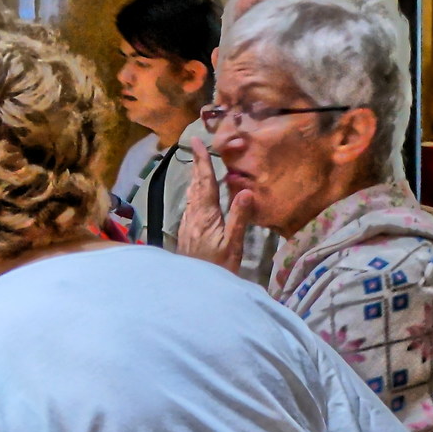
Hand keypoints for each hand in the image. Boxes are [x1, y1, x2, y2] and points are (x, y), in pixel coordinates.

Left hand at [177, 131, 255, 270]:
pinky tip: (198, 195)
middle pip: (196, 185)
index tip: (197, 142)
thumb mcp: (233, 244)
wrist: (192, 289)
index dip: (202, 161)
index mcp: (205, 214)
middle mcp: (193, 215)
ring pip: (192, 194)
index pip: (204, 182)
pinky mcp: (188, 232)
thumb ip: (238, 217)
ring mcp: (188, 224)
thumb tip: (244, 190)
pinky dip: (196, 192)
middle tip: (197, 146)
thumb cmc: (216, 267)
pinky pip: (192, 204)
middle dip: (197, 165)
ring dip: (196, 177)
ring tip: (198, 165)